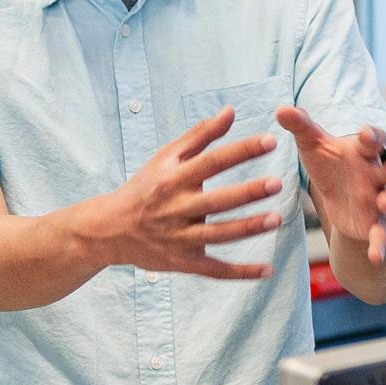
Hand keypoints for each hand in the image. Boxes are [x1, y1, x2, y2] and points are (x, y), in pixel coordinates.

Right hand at [77, 107, 283, 280]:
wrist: (108, 230)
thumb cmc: (144, 188)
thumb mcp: (165, 158)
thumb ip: (200, 135)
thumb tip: (231, 111)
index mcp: (173, 179)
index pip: (212, 161)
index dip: (241, 151)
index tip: (269, 141)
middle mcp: (176, 208)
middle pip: (216, 201)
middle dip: (247, 192)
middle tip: (277, 183)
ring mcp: (179, 238)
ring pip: (218, 235)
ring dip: (247, 228)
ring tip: (276, 219)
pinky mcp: (182, 262)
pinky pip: (215, 270)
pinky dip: (240, 273)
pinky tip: (267, 270)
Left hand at [275, 106, 385, 264]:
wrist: (343, 200)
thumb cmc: (331, 166)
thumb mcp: (314, 146)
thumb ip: (302, 127)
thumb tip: (280, 108)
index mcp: (364, 152)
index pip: (374, 140)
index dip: (372, 137)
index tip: (366, 134)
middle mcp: (377, 174)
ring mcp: (380, 200)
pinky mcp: (376, 224)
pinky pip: (381, 234)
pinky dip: (379, 245)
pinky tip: (374, 257)